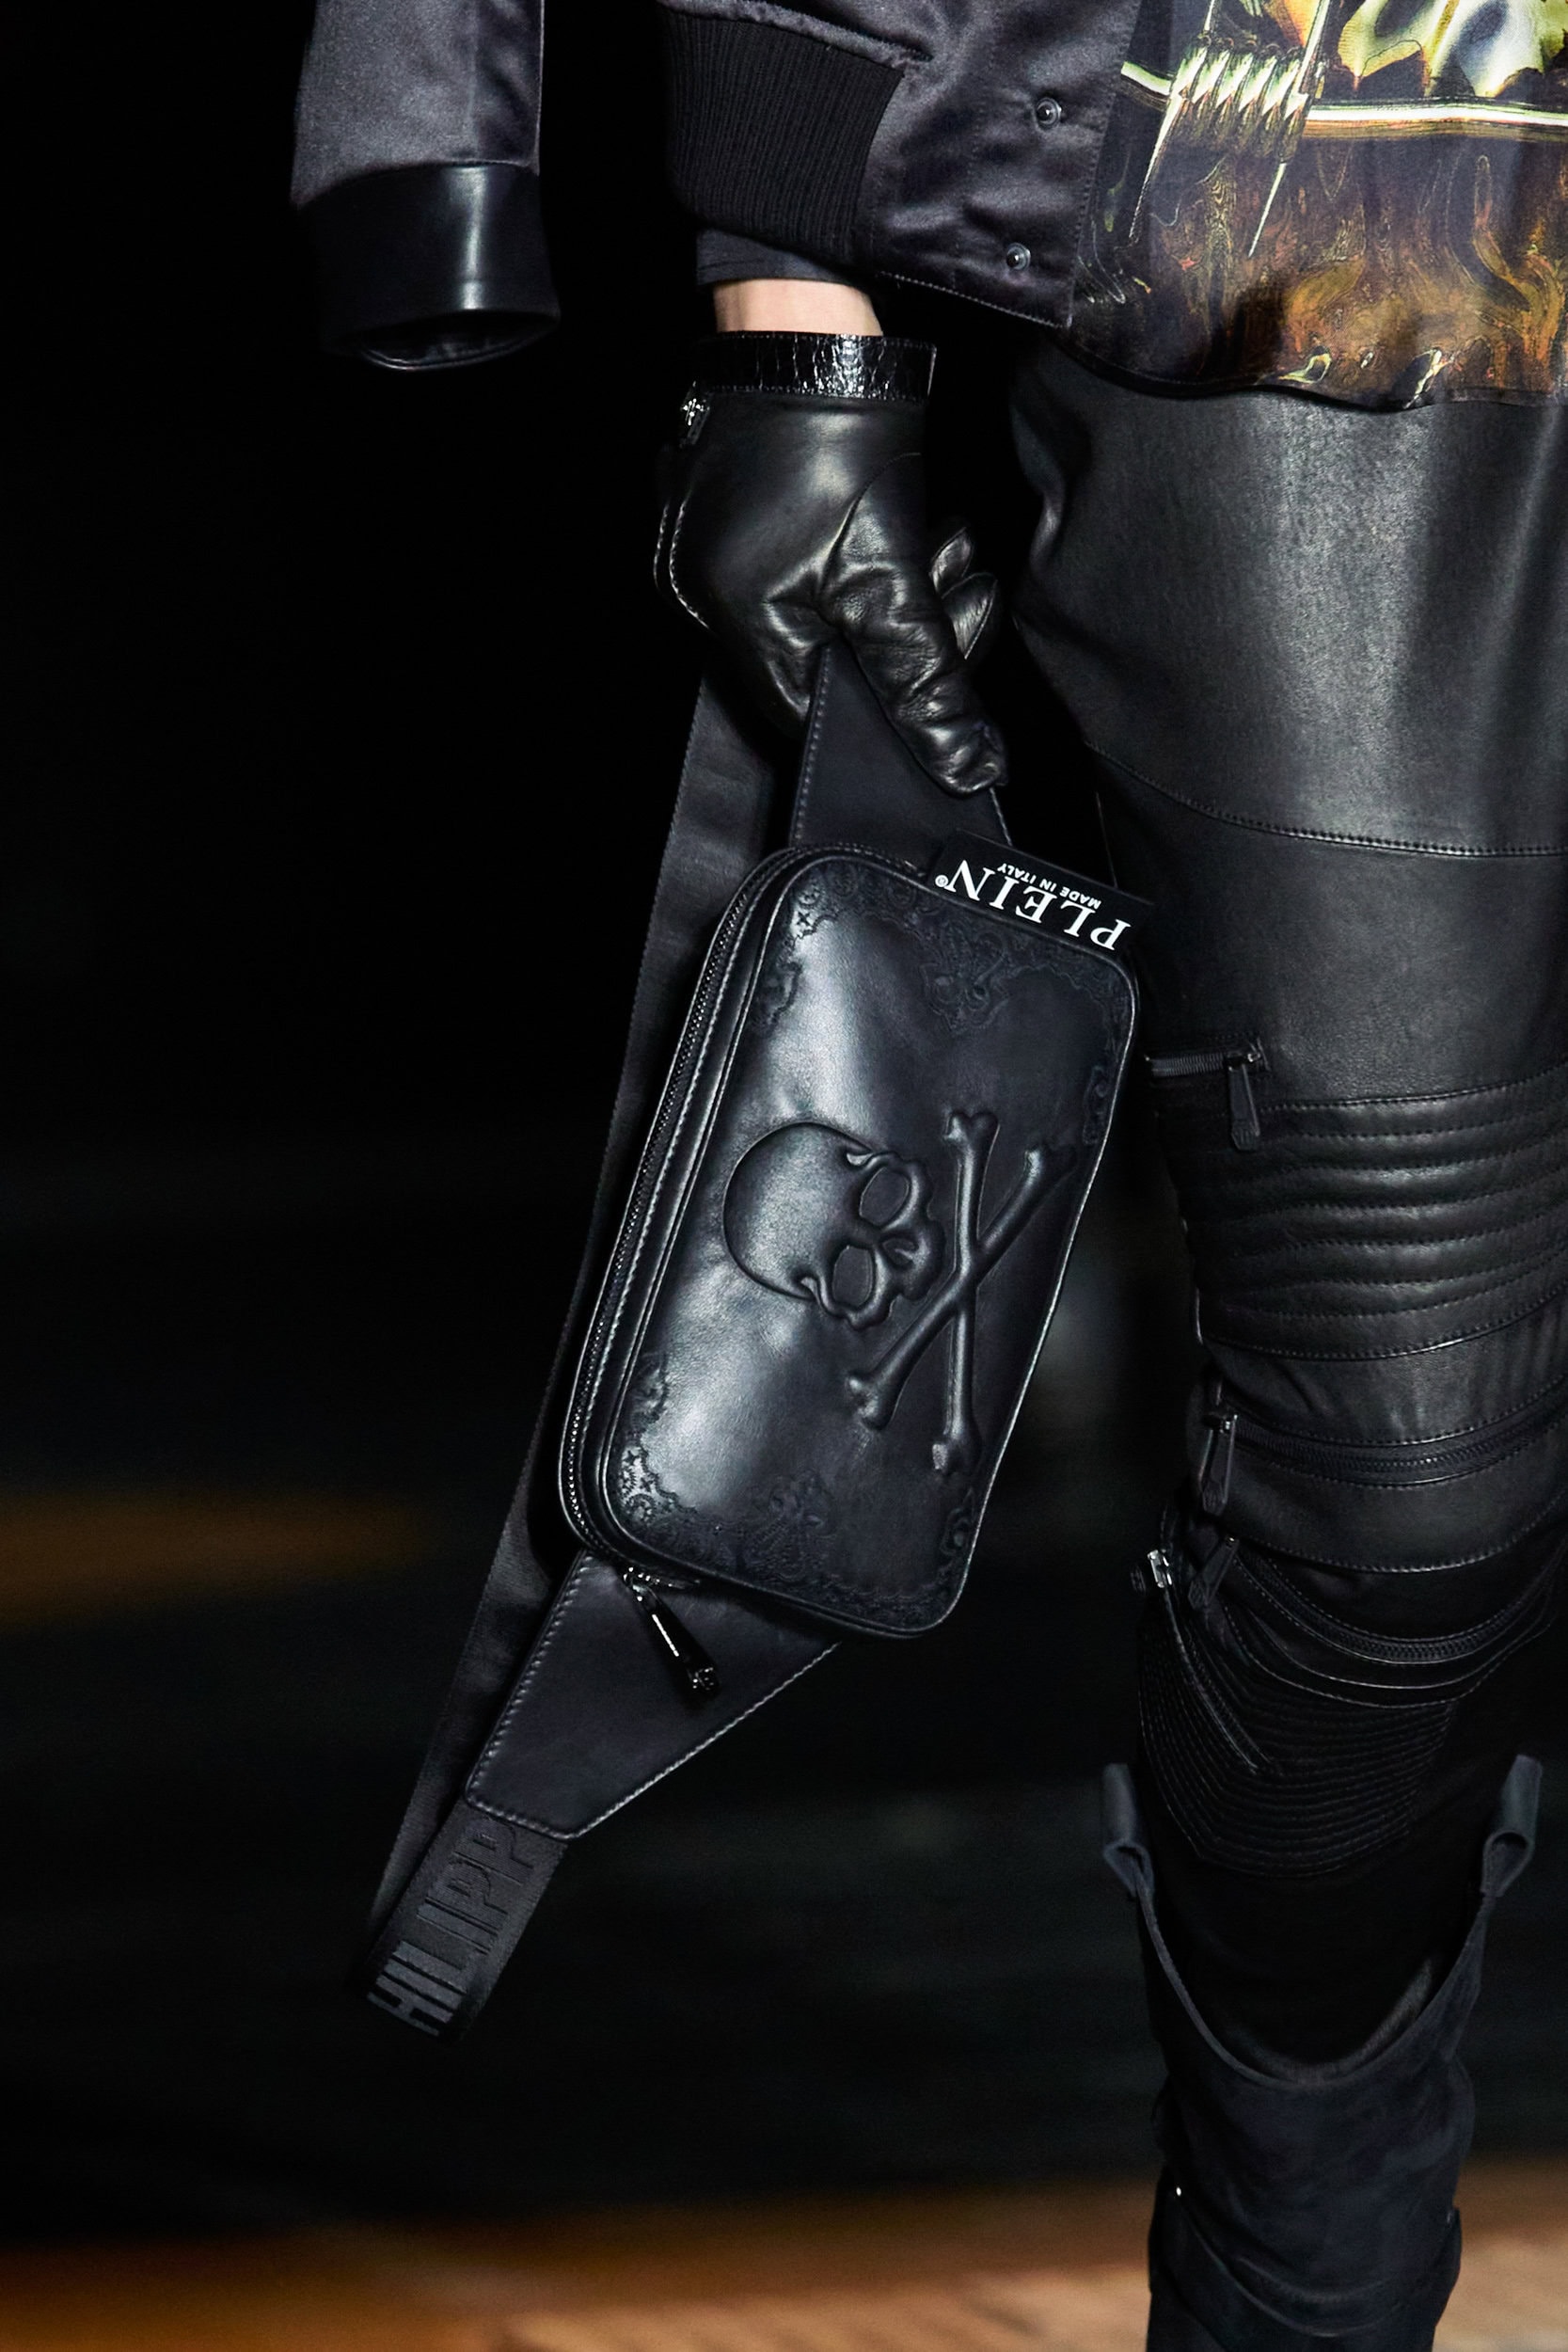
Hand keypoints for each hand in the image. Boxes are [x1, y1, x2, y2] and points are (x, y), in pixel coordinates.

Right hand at [655, 331, 1006, 798]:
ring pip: (820, 616)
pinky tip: (906, 534)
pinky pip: (802, 572)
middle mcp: (706, 594)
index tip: (945, 680)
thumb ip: (927, 678)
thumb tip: (965, 765)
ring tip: (944, 549)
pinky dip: (861, 568)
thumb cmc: (838, 437)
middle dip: (903, 641)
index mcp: (733, 620)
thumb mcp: (894, 575)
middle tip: (962, 593)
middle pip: (821, 664)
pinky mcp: (730, 512)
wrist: (806, 320)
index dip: (885, 711)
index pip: (810, 714)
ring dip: (895, 600)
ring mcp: (710, 551)